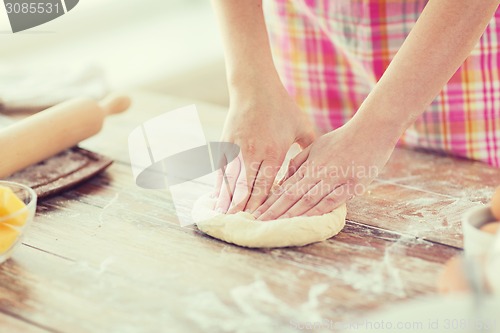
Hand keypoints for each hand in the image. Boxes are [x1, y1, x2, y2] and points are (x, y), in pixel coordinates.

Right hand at [214, 82, 314, 213]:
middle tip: (239, 225)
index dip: (261, 205)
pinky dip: (218, 185)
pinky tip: (216, 198)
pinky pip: (221, 169)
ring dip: (226, 201)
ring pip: (230, 180)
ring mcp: (236, 149)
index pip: (266, 185)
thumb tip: (320, 165)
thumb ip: (310, 148)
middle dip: (242, 208)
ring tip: (222, 217)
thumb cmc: (281, 107)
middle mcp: (252, 153)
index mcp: (273, 151)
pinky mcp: (225, 144)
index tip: (258, 220)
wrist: (254, 87)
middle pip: (246, 187)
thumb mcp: (301, 126)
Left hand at [253, 119, 396, 219]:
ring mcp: (335, 179)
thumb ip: (300, 162)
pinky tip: (306, 221)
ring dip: (291, 213)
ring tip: (275, 225)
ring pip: (308, 199)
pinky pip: (332, 200)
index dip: (270, 201)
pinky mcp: (351, 185)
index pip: (285, 187)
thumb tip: (283, 179)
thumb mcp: (317, 146)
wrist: (371, 130)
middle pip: (292, 195)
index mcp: (309, 164)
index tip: (256, 212)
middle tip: (258, 223)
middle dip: (274, 211)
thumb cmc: (343, 138)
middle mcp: (318, 172)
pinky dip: (318, 211)